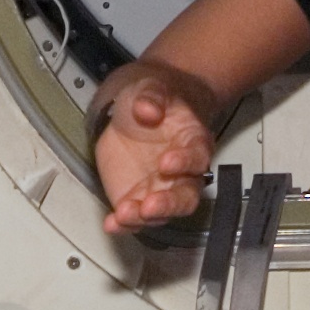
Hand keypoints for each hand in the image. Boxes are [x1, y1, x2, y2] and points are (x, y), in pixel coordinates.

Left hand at [94, 63, 216, 233]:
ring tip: (124, 214)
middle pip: (186, 196)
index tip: (167, 163)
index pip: (197, 157)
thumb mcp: (150, 86)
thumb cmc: (153, 97)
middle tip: (150, 204)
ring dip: (143, 217)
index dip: (185, 162)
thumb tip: (148, 109)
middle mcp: (182, 172)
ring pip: (161, 212)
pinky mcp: (137, 196)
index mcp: (193, 141)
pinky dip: (123, 223)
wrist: (137, 106)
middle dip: (168, 204)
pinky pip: (134, 216)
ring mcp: (160, 187)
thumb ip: (151, 97)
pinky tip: (112, 223)